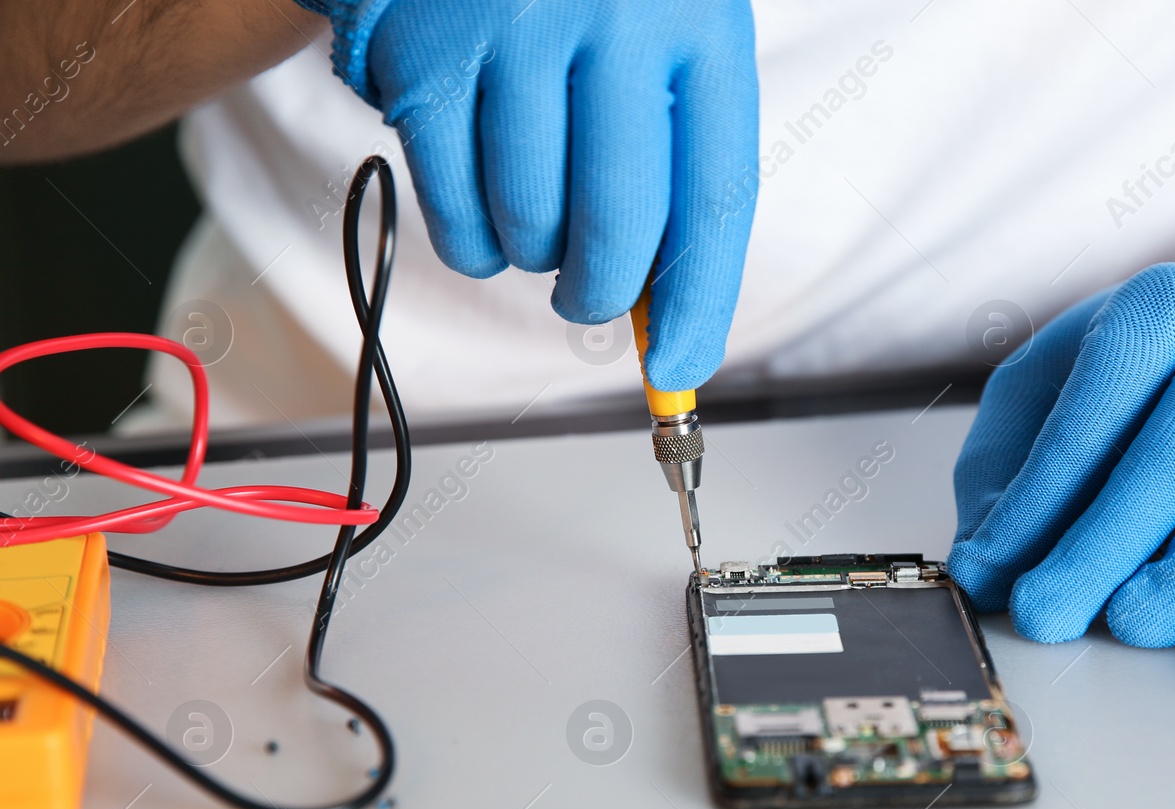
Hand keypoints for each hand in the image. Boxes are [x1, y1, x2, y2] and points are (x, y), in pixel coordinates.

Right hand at [304, 0, 757, 389]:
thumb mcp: (668, 37)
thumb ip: (676, 158)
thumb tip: (660, 310)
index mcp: (699, 20)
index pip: (714, 198)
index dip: (698, 302)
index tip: (677, 369)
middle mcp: (612, 16)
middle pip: (616, 227)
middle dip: (599, 292)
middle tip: (586, 295)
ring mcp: (509, 29)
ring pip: (527, 226)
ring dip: (528, 253)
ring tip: (532, 206)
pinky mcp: (421, 53)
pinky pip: (451, 206)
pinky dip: (467, 231)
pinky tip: (478, 184)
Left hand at [947, 246, 1174, 646]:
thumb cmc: (1140, 370)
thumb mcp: (1047, 384)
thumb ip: (1005, 469)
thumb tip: (984, 567)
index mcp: (1157, 309)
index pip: (1090, 419)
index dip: (1036, 506)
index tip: (994, 573)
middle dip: (1102, 552)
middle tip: (1049, 613)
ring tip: (1135, 624)